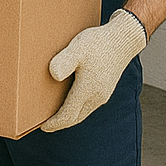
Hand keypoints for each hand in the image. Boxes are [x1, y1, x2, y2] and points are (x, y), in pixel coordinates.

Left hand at [41, 8, 146, 131]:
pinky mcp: (106, 88)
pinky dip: (76, 107)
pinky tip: (69, 99)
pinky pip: (88, 104)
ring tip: (54, 112)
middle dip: (60, 122)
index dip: (54, 123)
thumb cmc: (99, 43)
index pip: (68, 116)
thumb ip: (64, 62)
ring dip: (69, 115)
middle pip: (75, 118)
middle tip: (45, 123)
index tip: (42, 126)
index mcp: (88, 90)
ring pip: (83, 112)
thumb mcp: (77, 49)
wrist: (124, 38)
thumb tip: (53, 75)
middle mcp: (97, 97)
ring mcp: (103, 94)